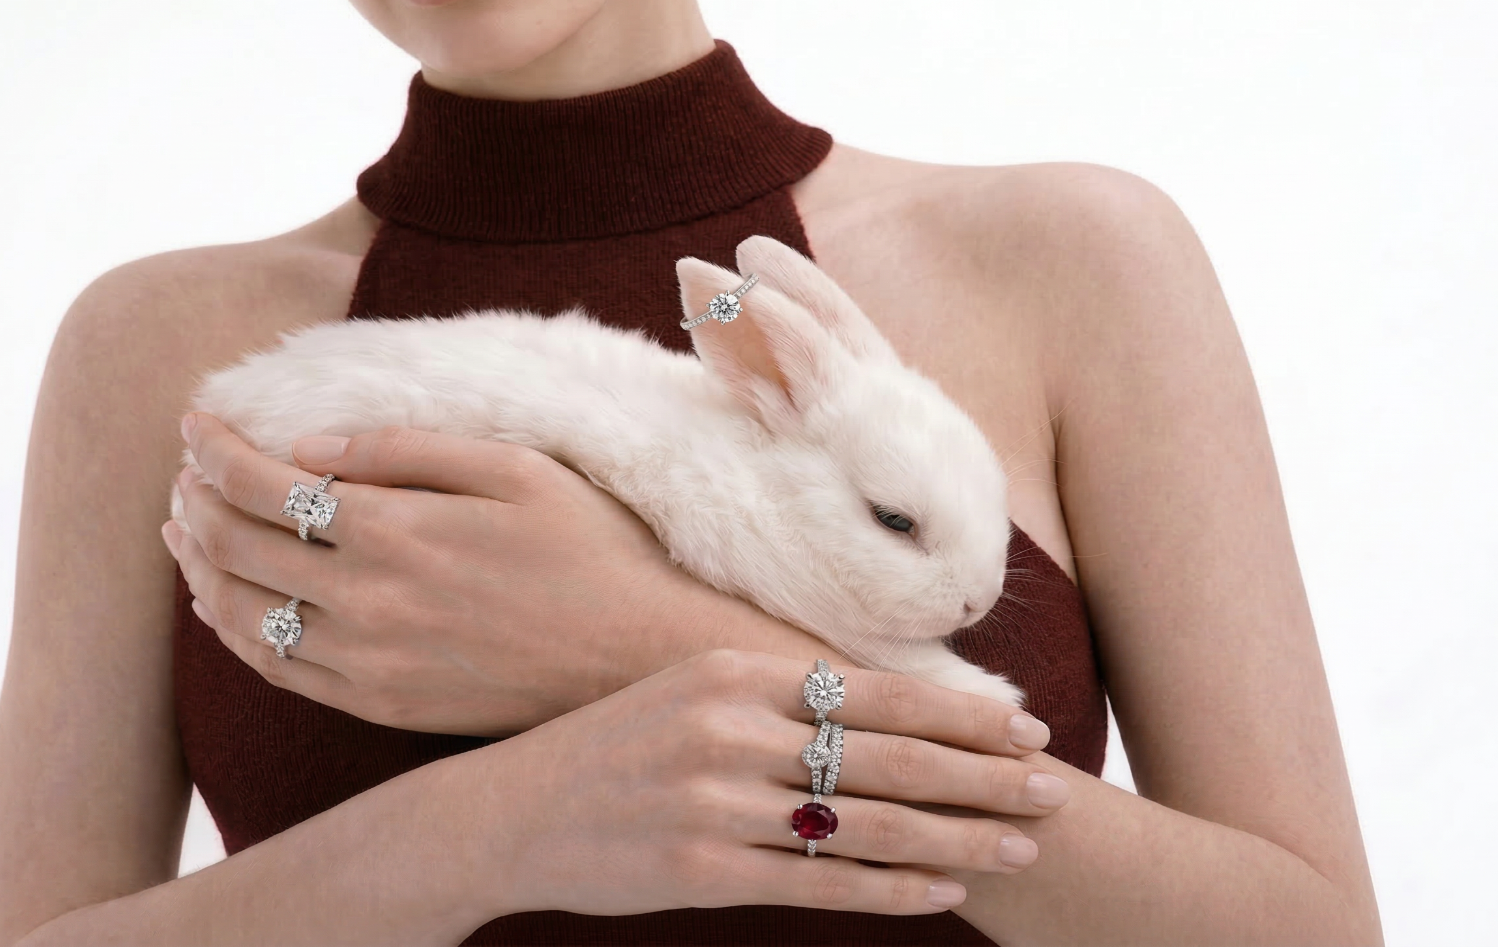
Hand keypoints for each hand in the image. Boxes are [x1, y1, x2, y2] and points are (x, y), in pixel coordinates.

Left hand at [165, 412, 739, 735]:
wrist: (640, 656)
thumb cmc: (592, 549)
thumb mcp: (519, 470)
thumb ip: (408, 451)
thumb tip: (309, 447)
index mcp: (399, 528)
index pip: (262, 483)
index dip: (214, 449)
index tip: (194, 422)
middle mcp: (369, 599)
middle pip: (237, 545)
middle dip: (195, 499)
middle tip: (185, 471)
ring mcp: (371, 661)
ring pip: (243, 613)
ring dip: (199, 565)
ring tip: (185, 530)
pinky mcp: (383, 705)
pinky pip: (279, 671)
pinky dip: (235, 632)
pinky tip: (226, 606)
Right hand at [463, 649, 1065, 920]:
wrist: (509, 810)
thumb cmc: (610, 744)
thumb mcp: (687, 688)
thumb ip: (773, 688)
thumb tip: (873, 695)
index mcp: (731, 669)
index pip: (872, 688)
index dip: (956, 710)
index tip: (1021, 727)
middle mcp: (729, 729)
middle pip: (886, 755)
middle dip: (980, 776)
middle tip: (1052, 789)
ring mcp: (715, 803)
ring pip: (866, 823)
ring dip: (954, 838)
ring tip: (1019, 847)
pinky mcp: (702, 872)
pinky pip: (819, 885)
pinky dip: (891, 890)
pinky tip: (944, 892)